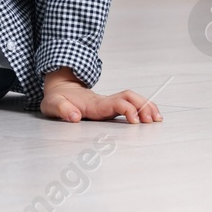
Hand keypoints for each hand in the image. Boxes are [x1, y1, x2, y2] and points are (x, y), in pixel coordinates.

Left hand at [40, 68, 161, 123]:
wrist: (59, 90)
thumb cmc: (57, 99)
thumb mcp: (53, 104)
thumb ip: (62, 110)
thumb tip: (73, 116)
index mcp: (94, 103)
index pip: (116, 103)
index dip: (127, 110)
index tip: (135, 120)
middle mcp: (105, 102)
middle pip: (130, 97)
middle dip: (144, 106)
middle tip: (153, 120)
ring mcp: (109, 104)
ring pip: (133, 99)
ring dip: (147, 106)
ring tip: (158, 118)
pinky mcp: (110, 107)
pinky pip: (131, 105)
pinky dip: (143, 109)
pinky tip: (152, 116)